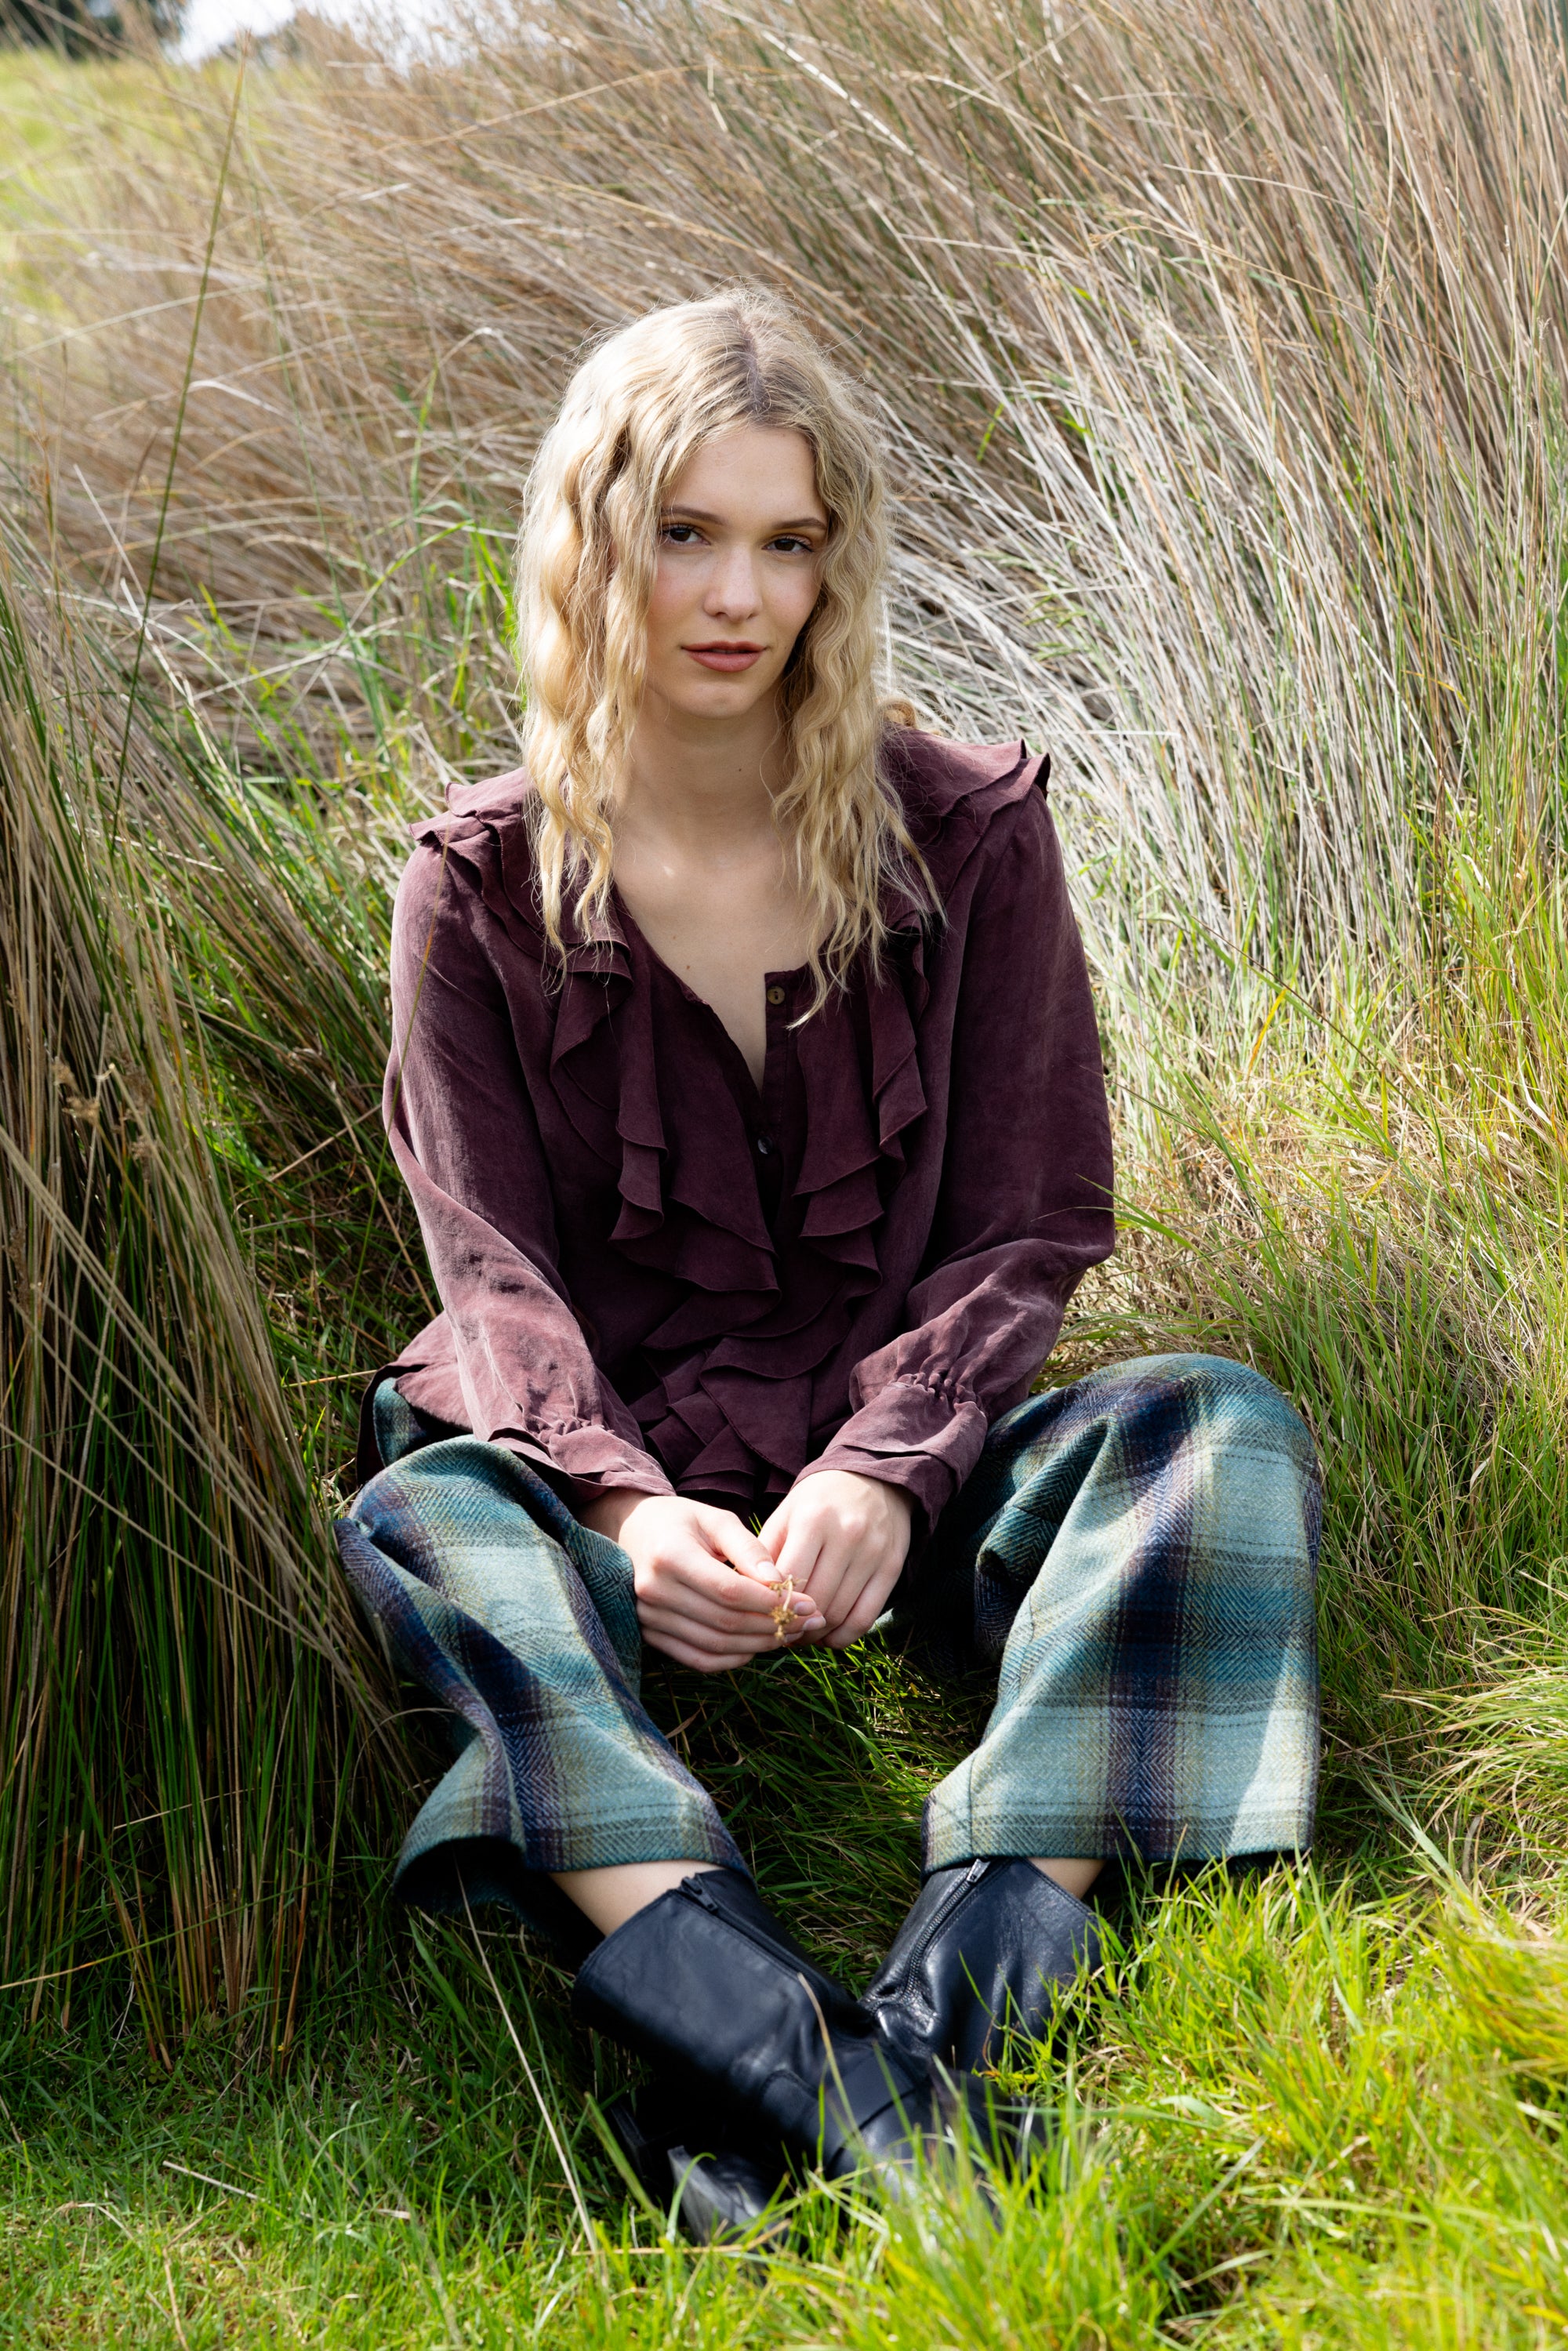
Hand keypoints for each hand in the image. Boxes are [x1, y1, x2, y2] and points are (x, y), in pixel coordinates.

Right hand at [581, 1490, 825, 1672]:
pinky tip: (758, 1647)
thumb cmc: (680, 1521)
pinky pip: (697, 1659)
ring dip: (759, 1646)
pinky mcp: (650, 1635)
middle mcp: (653, 1591)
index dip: (770, 1602)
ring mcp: (648, 1618)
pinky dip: (732, 1659)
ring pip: (714, 1646)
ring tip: (790, 1633)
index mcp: (670, 1555)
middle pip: (725, 1622)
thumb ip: (748, 1548)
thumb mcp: (716, 1520)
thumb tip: (780, 1580)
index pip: (729, 1591)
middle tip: (810, 1621)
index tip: (806, 1602)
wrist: (631, 1533)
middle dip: (773, 1626)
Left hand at [758, 1472, 912, 1650]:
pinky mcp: (892, 1567)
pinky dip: (844, 1636)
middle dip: (793, 1624)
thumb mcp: (787, 1513)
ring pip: (839, 1613)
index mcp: (813, 1519)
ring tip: (800, 1634)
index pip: (789, 1578)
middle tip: (780, 1631)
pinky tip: (828, 1635)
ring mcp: (873, 1552)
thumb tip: (747, 1594)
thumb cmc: (820, 1500)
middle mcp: (847, 1535)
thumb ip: (765, 1552)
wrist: (874, 1477)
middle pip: (815, 1600)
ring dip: (815, 1634)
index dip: (773, 1604)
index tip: (763, 1615)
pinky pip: (866, 1618)